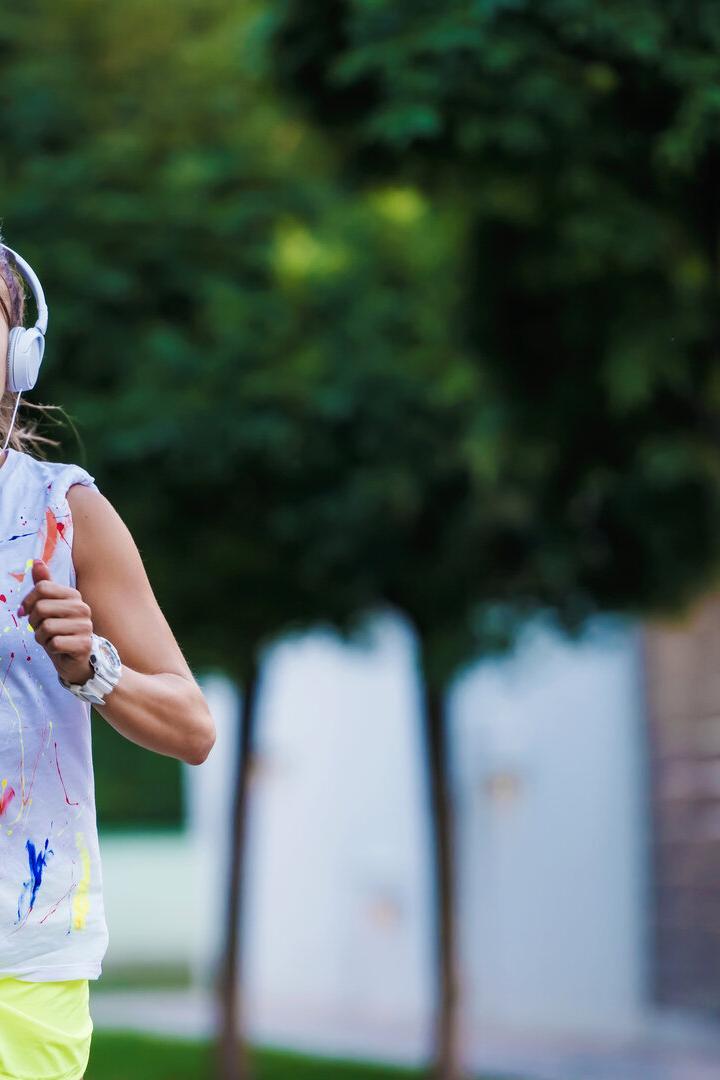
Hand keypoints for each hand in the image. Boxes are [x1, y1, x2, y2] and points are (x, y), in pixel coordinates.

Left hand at [18, 559, 93, 685]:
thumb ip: (44, 584)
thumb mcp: (49, 607)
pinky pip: (55, 643)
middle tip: (41, 629)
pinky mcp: (84, 644)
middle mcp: (82, 608)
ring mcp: (85, 626)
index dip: (28, 601)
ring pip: (47, 627)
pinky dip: (51, 648)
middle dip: (34, 622)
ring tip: (50, 639)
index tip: (26, 612)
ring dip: (41, 637)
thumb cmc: (60, 631)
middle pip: (41, 607)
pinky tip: (58, 649)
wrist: (76, 659)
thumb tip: (37, 561)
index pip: (42, 588)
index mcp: (73, 595)